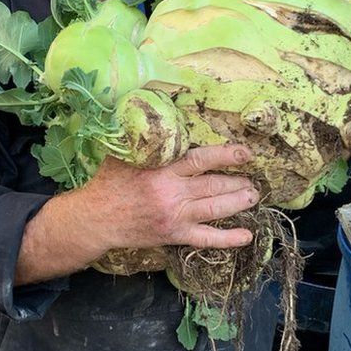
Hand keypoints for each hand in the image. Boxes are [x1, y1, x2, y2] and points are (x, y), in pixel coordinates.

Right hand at [79, 143, 257, 252]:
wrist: (96, 219)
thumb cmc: (109, 182)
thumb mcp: (123, 153)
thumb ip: (145, 139)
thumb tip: (157, 111)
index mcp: (162, 171)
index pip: (201, 160)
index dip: (226, 155)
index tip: (244, 153)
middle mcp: (172, 194)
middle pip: (213, 186)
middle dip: (237, 182)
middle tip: (254, 178)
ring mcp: (175, 217)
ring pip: (215, 210)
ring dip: (238, 203)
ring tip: (253, 195)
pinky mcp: (174, 235)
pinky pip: (206, 239)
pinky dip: (228, 239)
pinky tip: (247, 236)